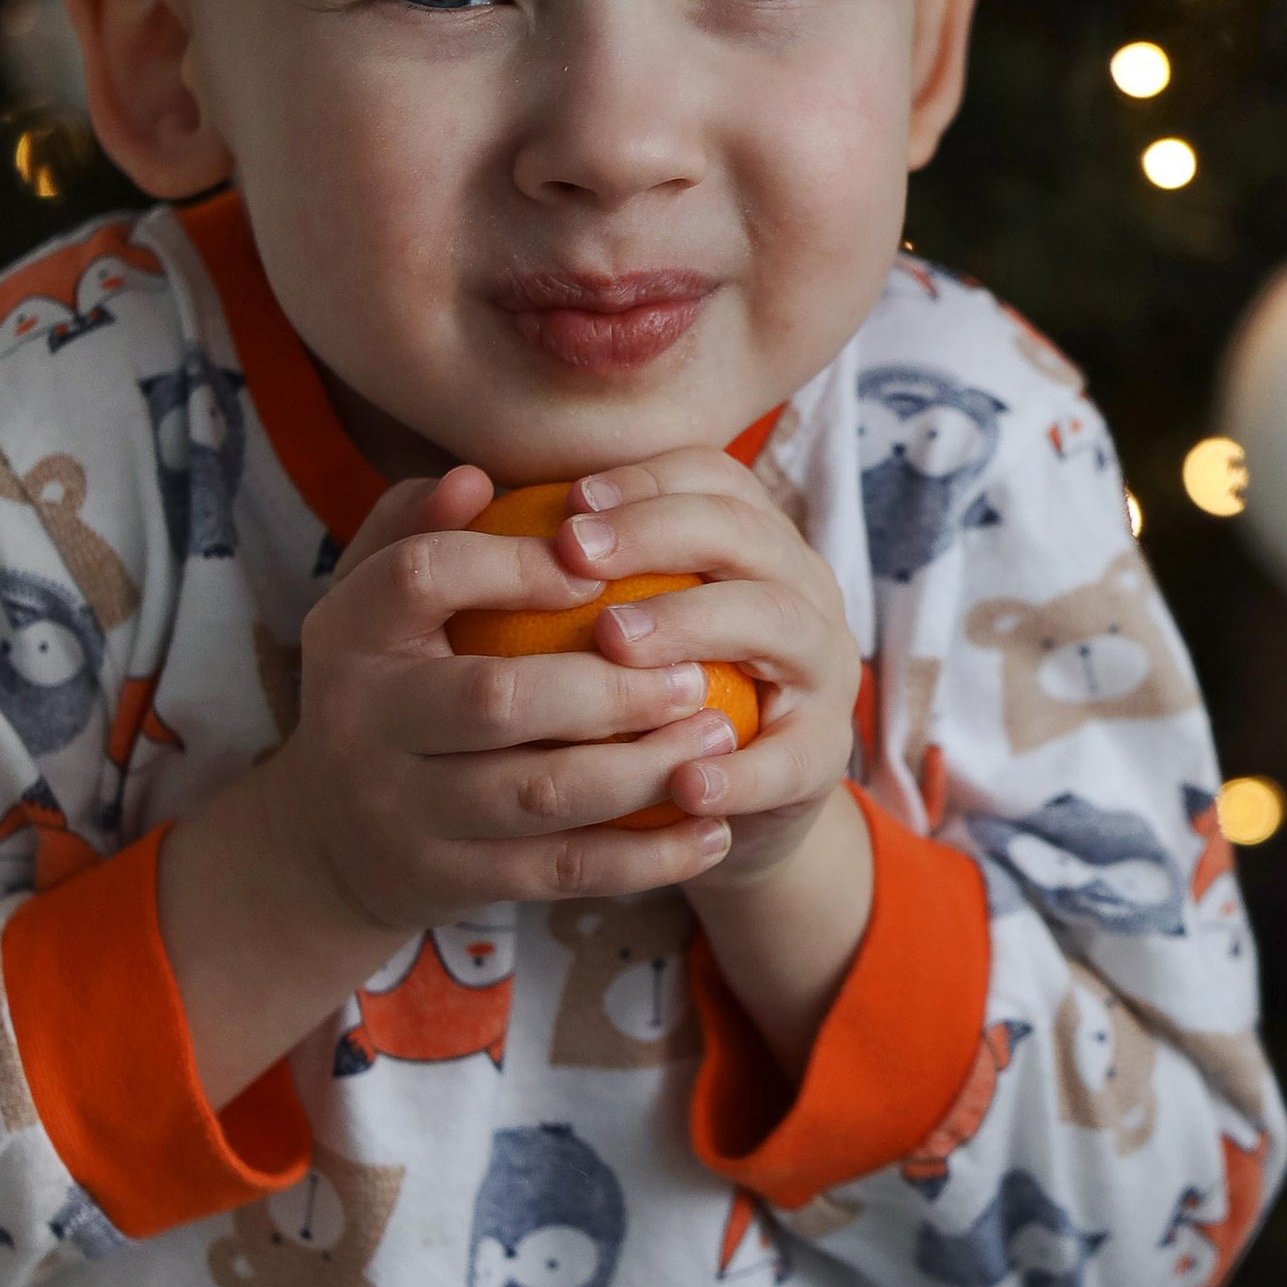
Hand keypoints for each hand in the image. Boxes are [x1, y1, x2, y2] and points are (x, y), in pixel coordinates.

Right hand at [277, 462, 748, 938]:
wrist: (332, 838)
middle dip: (610, 686)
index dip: (517, 564)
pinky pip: (560, 871)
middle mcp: (360, 724)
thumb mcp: (375, 601)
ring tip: (716, 737)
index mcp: (348, 633)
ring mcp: (401, 812)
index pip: (426, 576)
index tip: (600, 570)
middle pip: (495, 699)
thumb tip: (476, 478)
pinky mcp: (446, 881)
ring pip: (540, 794)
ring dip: (642, 769)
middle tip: (696, 673)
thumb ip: (418, 531)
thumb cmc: (391, 681)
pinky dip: (644, 857)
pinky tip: (709, 832)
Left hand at [553, 447, 862, 884]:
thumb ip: (561, 561)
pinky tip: (678, 782)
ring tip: (614, 643)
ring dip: (693, 626)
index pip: (708, 479)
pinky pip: (789, 758)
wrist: (731, 807)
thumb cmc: (644, 696)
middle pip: (743, 533)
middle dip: (656, 534)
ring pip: (777, 624)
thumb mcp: (613, 620)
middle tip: (571, 555)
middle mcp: (801, 588)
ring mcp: (823, 669)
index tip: (564, 502)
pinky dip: (736, 771)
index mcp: (752, 541)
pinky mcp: (825, 756)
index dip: (639, 482)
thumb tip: (462, 488)